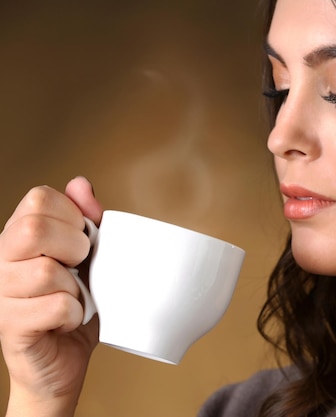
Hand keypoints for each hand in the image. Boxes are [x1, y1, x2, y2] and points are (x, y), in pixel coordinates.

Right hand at [0, 177, 102, 416]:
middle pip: (34, 229)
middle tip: (81, 268)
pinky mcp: (9, 325)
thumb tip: (79, 183)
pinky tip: (68, 321)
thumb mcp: (89, 257)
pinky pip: (56, 307)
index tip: (83, 240)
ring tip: (73, 299)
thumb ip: (84, 219)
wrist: (63, 362)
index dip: (73, 215)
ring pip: (48, 272)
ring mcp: (0, 293)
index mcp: (17, 236)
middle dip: (75, 247)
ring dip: (76, 289)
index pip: (40, 197)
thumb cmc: (76, 305)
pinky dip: (75, 314)